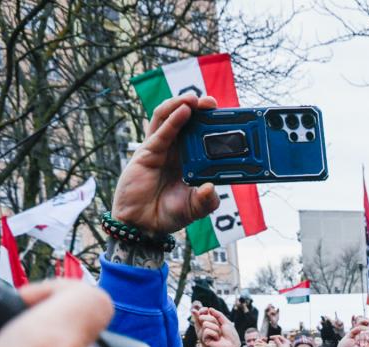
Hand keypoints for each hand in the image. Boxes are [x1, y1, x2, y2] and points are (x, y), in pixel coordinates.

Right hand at [110, 92, 220, 235]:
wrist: (142, 226)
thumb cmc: (167, 214)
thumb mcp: (194, 209)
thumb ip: (206, 201)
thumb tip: (212, 188)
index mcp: (189, 161)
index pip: (201, 135)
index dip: (211, 124)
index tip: (226, 117)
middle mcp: (175, 152)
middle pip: (186, 121)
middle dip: (198, 109)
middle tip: (211, 103)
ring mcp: (160, 149)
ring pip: (169, 118)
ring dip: (181, 105)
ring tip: (195, 99)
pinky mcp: (147, 152)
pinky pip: (161, 132)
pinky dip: (173, 120)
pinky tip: (183, 111)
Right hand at [194, 305, 239, 346]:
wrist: (233, 346)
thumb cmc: (231, 335)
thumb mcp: (226, 322)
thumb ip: (218, 314)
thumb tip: (210, 309)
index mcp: (211, 322)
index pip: (202, 314)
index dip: (203, 310)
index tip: (206, 309)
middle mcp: (207, 327)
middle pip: (203, 317)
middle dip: (212, 320)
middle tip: (219, 326)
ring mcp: (205, 333)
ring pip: (205, 324)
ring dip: (215, 328)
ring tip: (219, 334)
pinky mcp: (205, 339)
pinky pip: (207, 331)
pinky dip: (214, 334)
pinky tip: (217, 339)